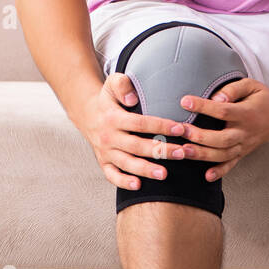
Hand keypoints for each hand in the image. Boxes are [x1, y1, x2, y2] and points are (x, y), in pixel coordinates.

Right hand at [76, 73, 193, 191]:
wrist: (87, 115)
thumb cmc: (108, 100)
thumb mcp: (112, 83)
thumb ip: (122, 85)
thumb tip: (133, 99)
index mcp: (113, 118)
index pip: (140, 123)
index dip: (161, 126)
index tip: (180, 129)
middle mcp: (109, 137)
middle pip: (136, 146)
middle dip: (160, 150)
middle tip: (181, 153)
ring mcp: (105, 152)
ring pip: (127, 163)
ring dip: (145, 170)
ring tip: (164, 174)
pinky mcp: (104, 162)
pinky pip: (112, 175)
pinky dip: (123, 182)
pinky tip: (138, 185)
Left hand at [175, 79, 268, 181]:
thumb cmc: (262, 97)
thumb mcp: (251, 85)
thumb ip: (232, 90)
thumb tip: (215, 99)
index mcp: (247, 113)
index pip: (223, 111)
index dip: (203, 106)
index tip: (185, 101)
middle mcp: (246, 132)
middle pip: (222, 139)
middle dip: (200, 137)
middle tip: (181, 130)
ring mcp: (245, 145)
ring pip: (224, 154)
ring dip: (203, 155)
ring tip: (183, 151)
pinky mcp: (244, 152)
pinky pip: (232, 164)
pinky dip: (220, 172)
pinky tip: (206, 176)